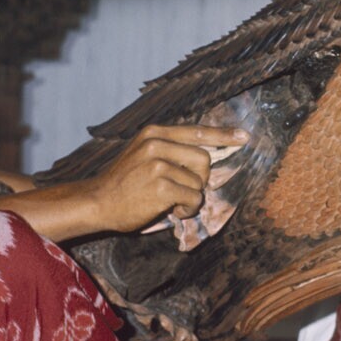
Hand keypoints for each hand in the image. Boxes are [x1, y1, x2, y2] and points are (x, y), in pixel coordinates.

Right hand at [87, 124, 247, 233]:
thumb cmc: (122, 183)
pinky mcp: (161, 185)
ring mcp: (158, 163)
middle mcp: (157, 143)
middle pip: (205, 158)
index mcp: (154, 133)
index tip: (243, 136)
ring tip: (170, 201)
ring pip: (199, 181)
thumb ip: (169, 150)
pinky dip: (187, 208)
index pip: (197, 131)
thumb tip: (207, 156)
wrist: (96, 201)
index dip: (223, 135)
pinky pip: (193, 197)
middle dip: (199, 179)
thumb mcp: (142, 154)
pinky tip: (171, 209)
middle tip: (181, 190)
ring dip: (191, 196)